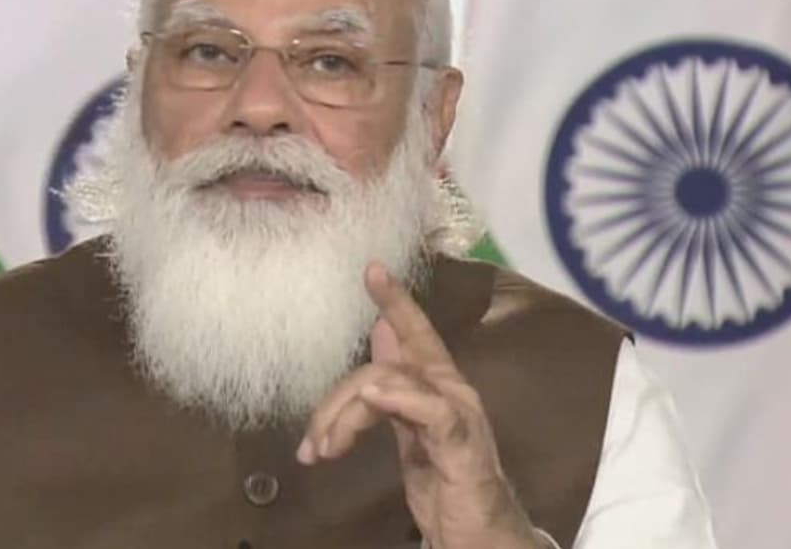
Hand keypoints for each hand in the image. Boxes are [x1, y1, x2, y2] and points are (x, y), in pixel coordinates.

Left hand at [296, 262, 543, 548]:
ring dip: (346, 416)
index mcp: (438, 383)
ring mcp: (459, 413)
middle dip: (336, 401)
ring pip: (391, 383)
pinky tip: (373, 398)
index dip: (394, 300)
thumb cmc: (445, 483)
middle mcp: (451, 388)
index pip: (415, 332)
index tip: (371, 269)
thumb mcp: (409, 430)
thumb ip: (393, 387)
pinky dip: (397, 399)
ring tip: (324, 450)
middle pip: (382, 365)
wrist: (478, 534)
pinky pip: (427, 410)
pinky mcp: (460, 443)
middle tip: (312, 444)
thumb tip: (379, 333)